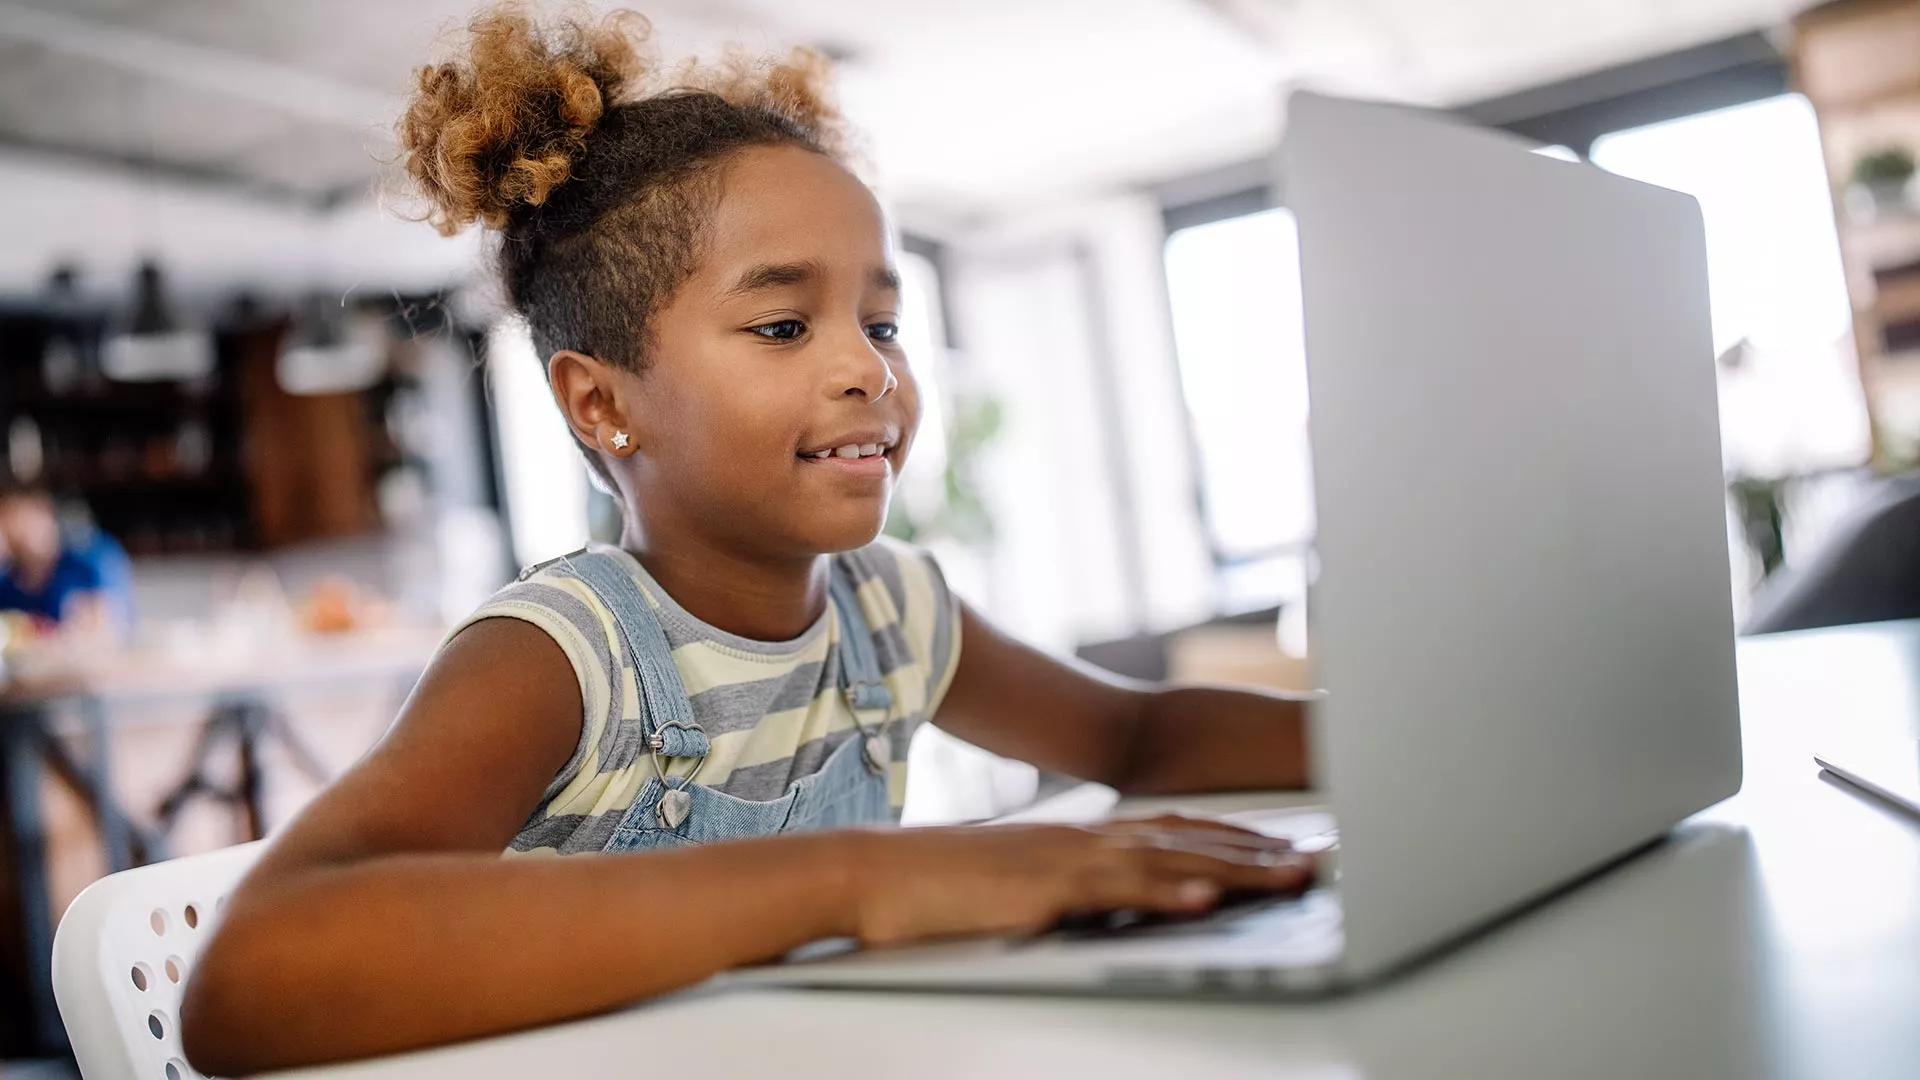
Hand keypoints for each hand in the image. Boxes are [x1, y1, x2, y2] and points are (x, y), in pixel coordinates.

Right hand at [843, 815, 1313, 946]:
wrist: (877, 875)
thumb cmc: (942, 889)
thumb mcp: (1023, 886)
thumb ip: (1072, 889)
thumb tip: (1109, 905)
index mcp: (1084, 839)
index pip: (1178, 833)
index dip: (1238, 841)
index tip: (1289, 850)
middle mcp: (1087, 839)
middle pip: (1191, 841)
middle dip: (1261, 853)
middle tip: (1321, 862)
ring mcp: (1069, 859)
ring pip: (1170, 860)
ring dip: (1238, 869)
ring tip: (1294, 878)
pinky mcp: (1045, 886)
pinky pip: (1116, 891)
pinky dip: (1166, 893)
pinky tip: (1207, 900)